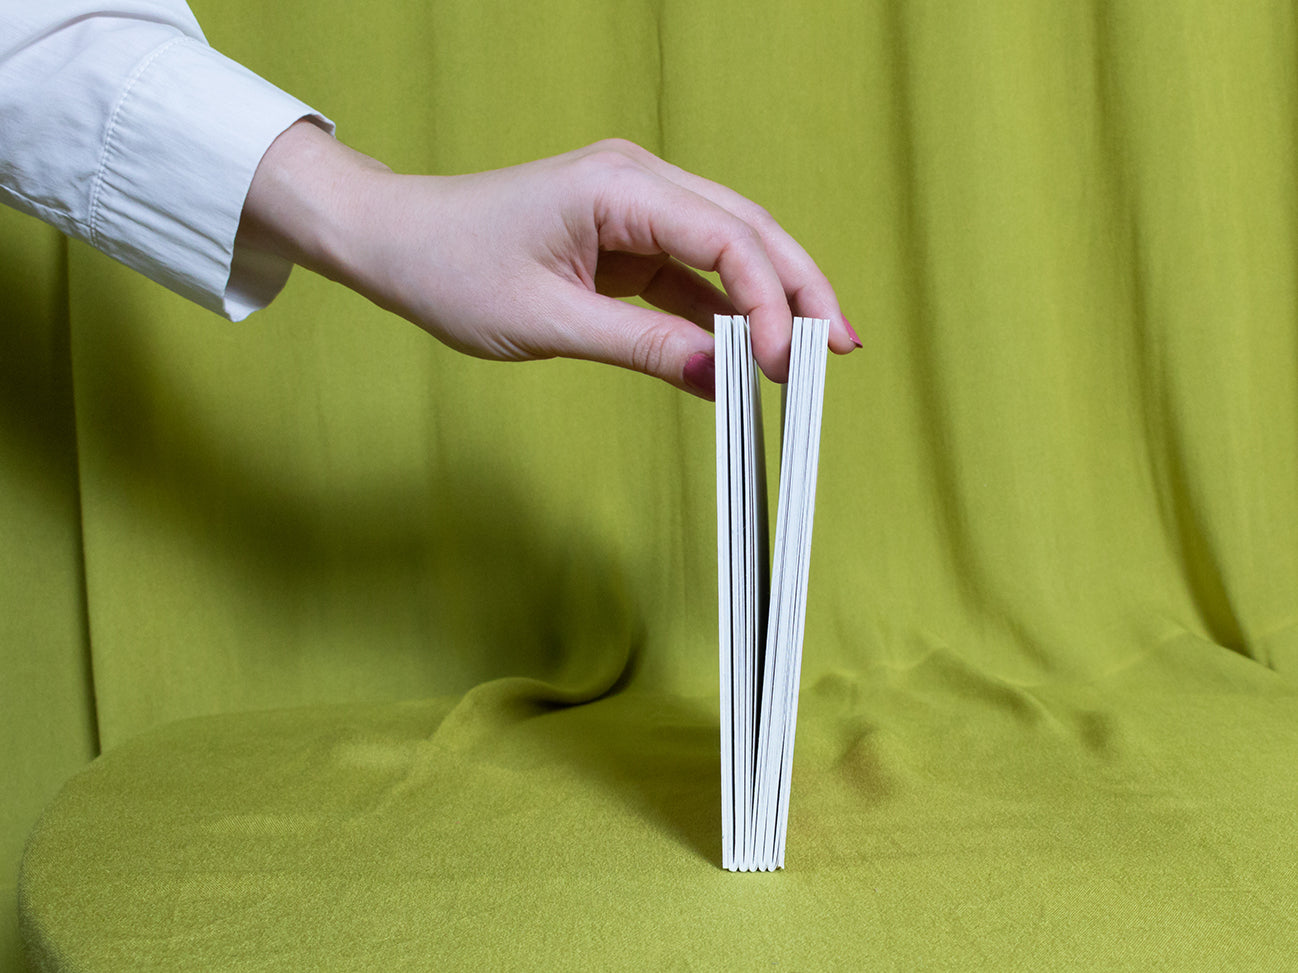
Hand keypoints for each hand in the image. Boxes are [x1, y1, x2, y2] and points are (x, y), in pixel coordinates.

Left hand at [238, 122, 859, 397]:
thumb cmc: (452, 268)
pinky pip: (692, 275)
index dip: (769, 303)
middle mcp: (640, 183)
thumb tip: (723, 382)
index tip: (783, 366)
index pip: (728, 238)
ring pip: (729, 251)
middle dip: (799, 291)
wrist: (394, 242)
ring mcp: (636, 209)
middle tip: (840, 350)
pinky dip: (723, 314)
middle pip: (748, 232)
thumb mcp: (549, 321)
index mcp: (622, 185)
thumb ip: (644, 348)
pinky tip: (749, 353)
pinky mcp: (627, 239)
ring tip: (809, 357)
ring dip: (769, 303)